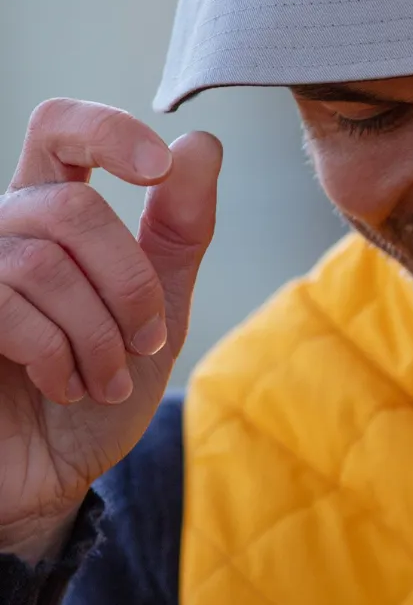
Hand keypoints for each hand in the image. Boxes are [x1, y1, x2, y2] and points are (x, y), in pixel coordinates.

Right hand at [0, 99, 221, 562]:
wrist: (51, 477)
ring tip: (105, 378)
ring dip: (98, 334)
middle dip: (128, 284)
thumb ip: (180, 229)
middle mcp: (1, 230)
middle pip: (71, 211)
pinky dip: (56, 357)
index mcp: (52, 214)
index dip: (107, 129)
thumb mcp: (161, 306)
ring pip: (45, 264)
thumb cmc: (100, 389)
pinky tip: (66, 387)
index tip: (158, 167)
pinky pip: (8, 307)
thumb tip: (201, 142)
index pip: (60, 127)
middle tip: (148, 340)